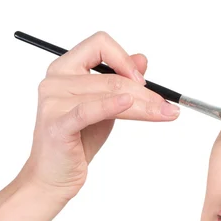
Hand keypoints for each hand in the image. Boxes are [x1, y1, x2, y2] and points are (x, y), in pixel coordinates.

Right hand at [16, 31, 179, 201]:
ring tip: (164, 114)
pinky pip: (90, 110)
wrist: (54, 176)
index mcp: (65, 69)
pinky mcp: (57, 125)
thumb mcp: (104, 107)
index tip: (143, 81)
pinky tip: (129, 104)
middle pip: (112, 76)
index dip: (125, 59)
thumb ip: (119, 82)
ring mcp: (54, 101)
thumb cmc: (78, 141)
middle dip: (146, 93)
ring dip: (143, 105)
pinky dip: (111, 105)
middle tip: (167, 106)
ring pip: (110, 93)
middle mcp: (56, 80)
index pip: (100, 44)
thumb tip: (141, 59)